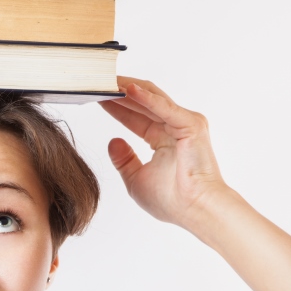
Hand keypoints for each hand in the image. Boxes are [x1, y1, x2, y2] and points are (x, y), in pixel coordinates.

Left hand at [99, 77, 229, 229]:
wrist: (196, 210)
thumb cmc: (173, 200)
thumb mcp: (136, 179)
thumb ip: (124, 160)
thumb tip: (113, 142)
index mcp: (164, 138)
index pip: (135, 116)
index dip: (115, 106)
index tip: (94, 97)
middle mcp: (175, 126)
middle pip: (142, 102)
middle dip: (119, 91)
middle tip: (96, 82)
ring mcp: (184, 122)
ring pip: (151, 98)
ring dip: (128, 88)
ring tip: (106, 80)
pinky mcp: (191, 123)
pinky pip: (163, 107)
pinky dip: (145, 98)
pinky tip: (127, 90)